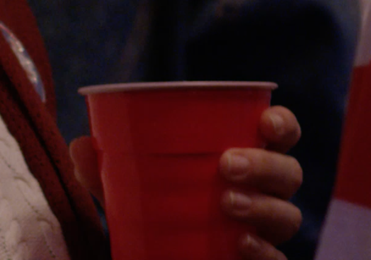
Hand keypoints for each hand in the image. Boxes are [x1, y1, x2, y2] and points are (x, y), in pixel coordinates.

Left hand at [71, 105, 304, 259]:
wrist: (153, 256)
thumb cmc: (154, 211)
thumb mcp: (128, 190)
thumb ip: (106, 170)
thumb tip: (81, 146)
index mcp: (246, 159)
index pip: (281, 136)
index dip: (283, 125)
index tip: (264, 123)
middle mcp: (265, 193)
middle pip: (289, 174)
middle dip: (265, 165)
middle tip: (226, 165)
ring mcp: (265, 232)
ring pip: (288, 217)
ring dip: (263, 206)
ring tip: (227, 203)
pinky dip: (263, 252)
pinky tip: (240, 244)